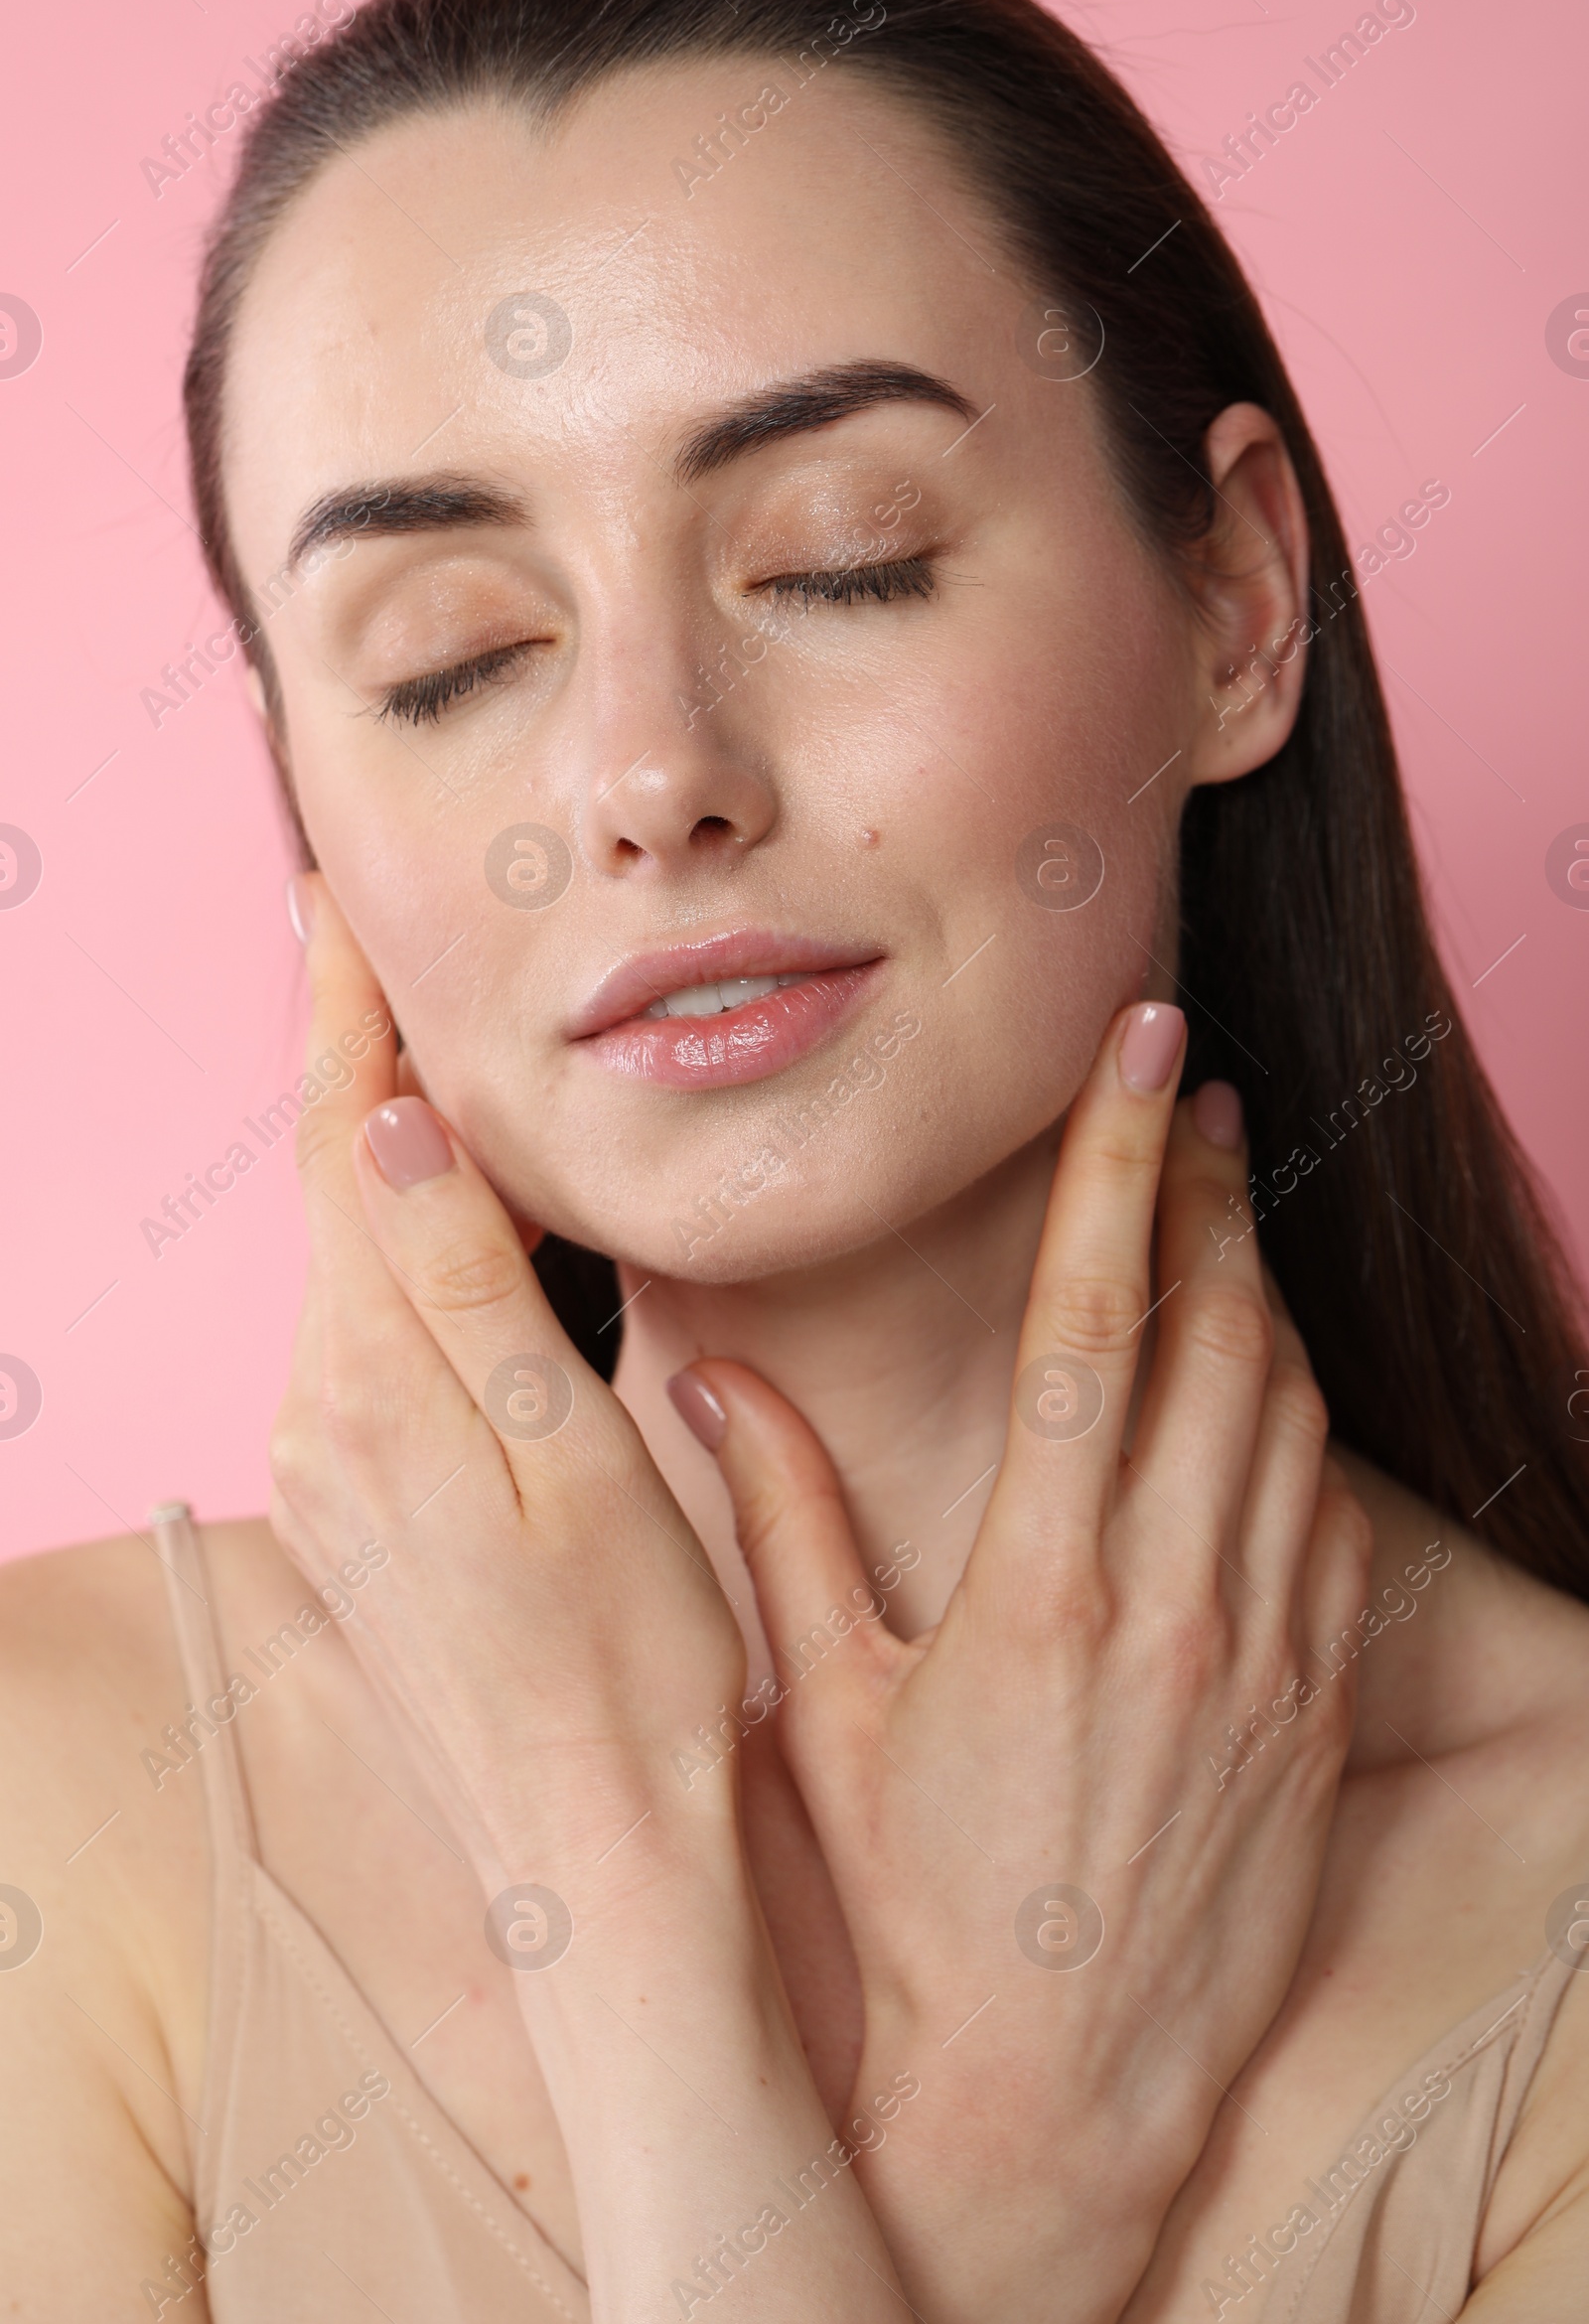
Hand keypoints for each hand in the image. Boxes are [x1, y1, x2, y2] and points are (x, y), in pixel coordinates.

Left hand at [266, 873, 746, 1876]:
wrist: (599, 1863)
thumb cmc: (629, 1669)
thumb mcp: (568, 1463)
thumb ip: (473, 1294)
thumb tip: (399, 1131)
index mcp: (375, 1390)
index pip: (348, 1151)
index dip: (352, 1020)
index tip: (346, 905)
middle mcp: (322, 1423)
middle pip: (337, 1195)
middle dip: (363, 1064)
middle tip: (390, 946)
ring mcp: (335, 1477)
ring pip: (356, 1266)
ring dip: (389, 1156)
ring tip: (430, 1053)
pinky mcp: (366, 1518)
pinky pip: (375, 1339)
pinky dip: (409, 1254)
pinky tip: (459, 1231)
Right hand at [673, 1001, 1370, 2323]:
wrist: (1059, 2092)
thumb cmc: (920, 1902)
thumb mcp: (826, 1712)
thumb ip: (774, 1524)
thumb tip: (707, 1381)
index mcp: (1042, 1579)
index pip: (1095, 1318)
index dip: (1121, 1164)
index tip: (1145, 1054)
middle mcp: (1173, 1598)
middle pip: (1220, 1336)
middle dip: (1210, 1195)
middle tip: (1194, 1101)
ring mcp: (1267, 1654)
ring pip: (1296, 1415)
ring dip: (1264, 1297)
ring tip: (1225, 1222)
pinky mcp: (1318, 1710)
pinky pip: (1340, 1523)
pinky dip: (1309, 1432)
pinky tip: (1268, 1400)